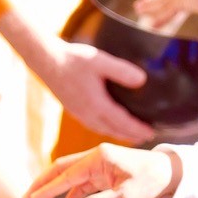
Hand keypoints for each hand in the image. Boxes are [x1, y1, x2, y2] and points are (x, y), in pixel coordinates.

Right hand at [28, 143, 178, 197]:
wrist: (172, 174)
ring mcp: (100, 164)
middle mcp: (96, 157)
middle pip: (61, 169)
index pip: (66, 175)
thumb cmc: (152, 181)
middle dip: (43, 184)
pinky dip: (73, 194)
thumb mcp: (125, 197)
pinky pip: (83, 182)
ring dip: (57, 191)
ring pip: (70, 176)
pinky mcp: (105, 172)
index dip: (47, 189)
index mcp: (98, 158)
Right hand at [36, 38, 156, 145]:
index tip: (151, 133)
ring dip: (118, 133)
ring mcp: (79, 113)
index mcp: (97, 105)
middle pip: (113, 131)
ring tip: (130, 134)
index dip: (138, 129)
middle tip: (146, 138)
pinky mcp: (73, 109)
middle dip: (130, 136)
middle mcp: (88, 114)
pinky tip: (108, 124)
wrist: (45, 61)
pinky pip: (93, 125)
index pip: (122, 123)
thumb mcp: (101, 61)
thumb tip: (142, 80)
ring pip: (102, 130)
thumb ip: (122, 71)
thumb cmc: (73, 59)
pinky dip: (106, 128)